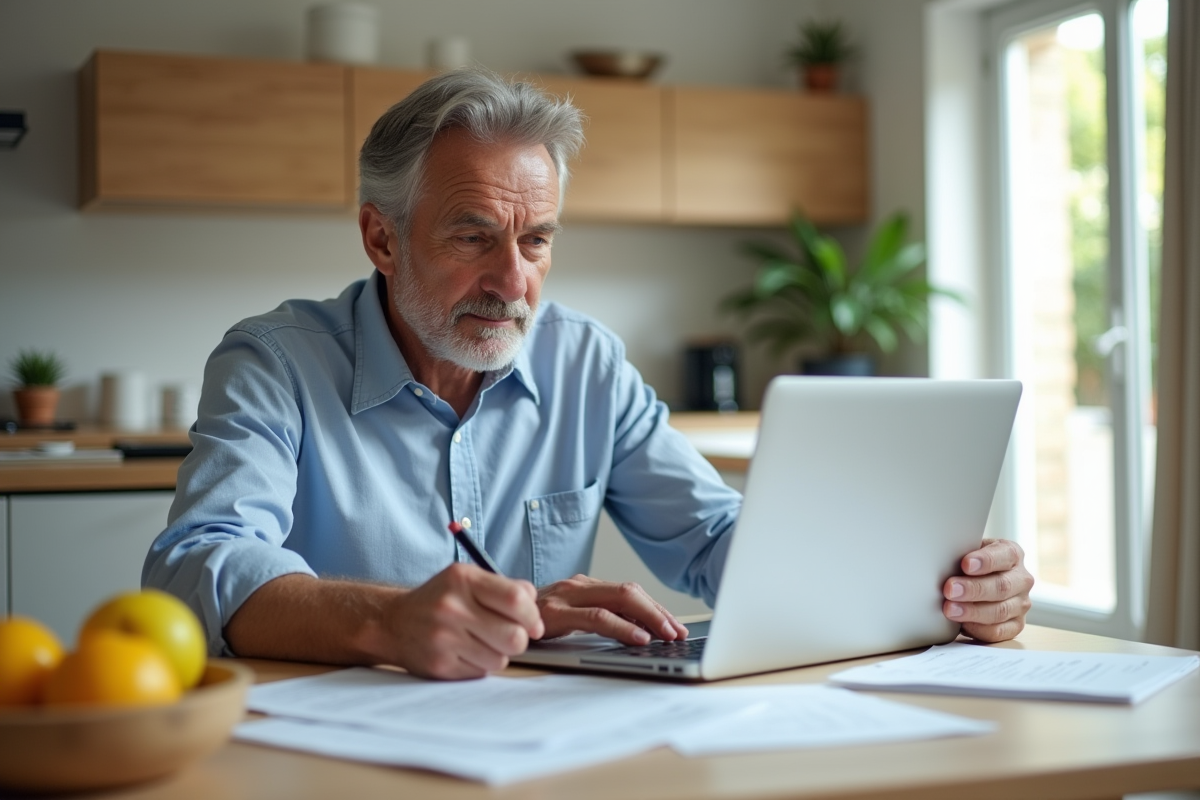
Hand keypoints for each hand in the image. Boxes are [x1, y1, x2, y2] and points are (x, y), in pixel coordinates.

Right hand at [387, 563, 543, 679]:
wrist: (393, 623)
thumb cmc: (440, 600)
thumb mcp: (468, 580)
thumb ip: (505, 588)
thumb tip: (535, 611)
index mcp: (463, 580)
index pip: (517, 599)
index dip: (532, 615)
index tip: (532, 624)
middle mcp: (451, 607)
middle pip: (514, 636)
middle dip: (520, 640)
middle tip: (509, 636)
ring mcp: (443, 638)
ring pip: (500, 659)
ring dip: (498, 654)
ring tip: (482, 643)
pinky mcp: (439, 665)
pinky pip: (481, 672)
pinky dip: (480, 665)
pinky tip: (465, 653)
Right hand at [536, 574, 688, 643]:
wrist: (484, 616)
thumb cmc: (525, 624)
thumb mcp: (563, 619)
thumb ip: (590, 619)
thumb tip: (634, 634)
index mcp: (582, 586)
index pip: (627, 592)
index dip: (654, 608)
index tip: (674, 626)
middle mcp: (577, 586)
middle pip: (628, 592)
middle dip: (658, 612)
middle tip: (678, 632)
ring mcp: (566, 597)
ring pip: (619, 600)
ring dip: (648, 618)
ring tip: (666, 636)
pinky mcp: (555, 613)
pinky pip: (596, 617)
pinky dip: (622, 627)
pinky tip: (638, 638)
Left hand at [943, 538, 1033, 642]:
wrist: (978, 581)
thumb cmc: (970, 564)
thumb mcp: (968, 551)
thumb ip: (961, 553)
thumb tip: (941, 559)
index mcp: (1012, 555)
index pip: (1005, 555)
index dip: (985, 561)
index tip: (966, 564)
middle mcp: (1021, 579)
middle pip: (1001, 586)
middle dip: (974, 589)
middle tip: (950, 589)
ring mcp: (1020, 604)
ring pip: (1000, 610)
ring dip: (973, 611)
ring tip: (950, 609)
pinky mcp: (1015, 625)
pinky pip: (999, 631)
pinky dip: (979, 629)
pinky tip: (962, 625)